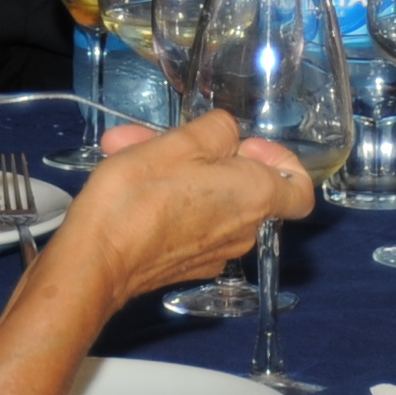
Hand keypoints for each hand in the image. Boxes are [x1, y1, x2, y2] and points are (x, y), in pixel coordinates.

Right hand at [0, 113, 308, 394]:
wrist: (95, 261)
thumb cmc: (138, 197)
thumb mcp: (179, 141)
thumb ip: (217, 130)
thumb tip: (226, 136)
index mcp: (255, 197)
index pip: (300, 188)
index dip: (280, 158)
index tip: (244, 143)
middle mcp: (244, 231)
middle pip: (239, 182)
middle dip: (201, 151)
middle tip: (160, 134)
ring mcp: (214, 252)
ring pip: (205, 196)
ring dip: (171, 167)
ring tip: (125, 146)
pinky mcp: (184, 264)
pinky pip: (186, 220)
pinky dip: (163, 196)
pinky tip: (123, 172)